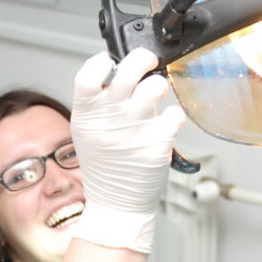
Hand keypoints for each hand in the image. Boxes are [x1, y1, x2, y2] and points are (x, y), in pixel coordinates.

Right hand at [69, 49, 185, 252]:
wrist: (116, 203)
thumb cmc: (104, 165)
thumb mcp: (88, 131)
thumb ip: (99, 103)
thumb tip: (119, 71)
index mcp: (87, 114)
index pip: (89, 73)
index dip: (103, 61)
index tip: (112, 61)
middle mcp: (109, 118)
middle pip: (128, 70)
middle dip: (142, 58)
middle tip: (148, 62)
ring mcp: (134, 130)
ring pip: (156, 87)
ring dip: (159, 86)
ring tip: (156, 95)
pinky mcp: (157, 143)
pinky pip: (174, 114)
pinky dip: (173, 115)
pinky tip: (165, 123)